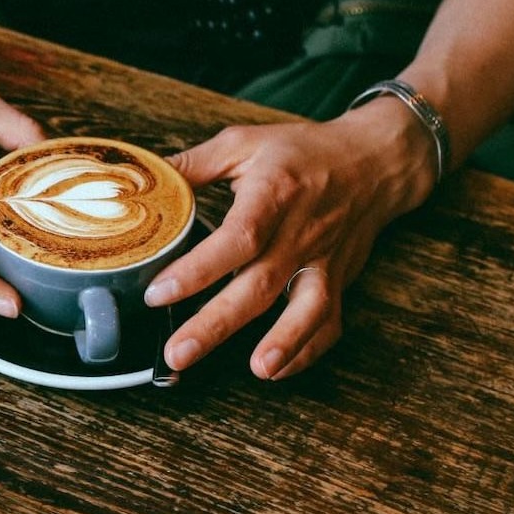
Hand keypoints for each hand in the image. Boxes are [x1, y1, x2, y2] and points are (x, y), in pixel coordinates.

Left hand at [145, 99, 437, 378]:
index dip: (197, 270)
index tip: (158, 294)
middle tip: (178, 353)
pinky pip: (330, 321)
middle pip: (260, 284)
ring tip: (257, 371)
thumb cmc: (301, 152)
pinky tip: (278, 370)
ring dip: (283, 342)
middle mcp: (300, 233)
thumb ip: (191, 166)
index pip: (236, 239)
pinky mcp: (339, 279)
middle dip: (217, 324)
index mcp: (273, 195)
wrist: (372, 161)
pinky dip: (309, 349)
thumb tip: (140, 185)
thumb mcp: (243, 143)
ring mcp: (324, 260)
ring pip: (305, 308)